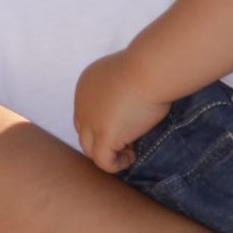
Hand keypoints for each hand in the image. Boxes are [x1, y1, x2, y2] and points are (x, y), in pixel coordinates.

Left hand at [75, 51, 170, 172]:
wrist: (151, 69)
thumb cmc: (149, 68)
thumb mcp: (128, 77)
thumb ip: (121, 92)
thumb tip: (130, 111)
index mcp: (86, 85)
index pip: (87, 114)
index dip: (105, 124)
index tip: (130, 124)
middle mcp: (82, 103)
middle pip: (85, 133)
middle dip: (105, 140)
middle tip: (131, 140)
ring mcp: (90, 121)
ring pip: (90, 149)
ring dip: (110, 153)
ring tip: (132, 150)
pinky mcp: (103, 135)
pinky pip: (103, 162)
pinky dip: (116, 164)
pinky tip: (132, 156)